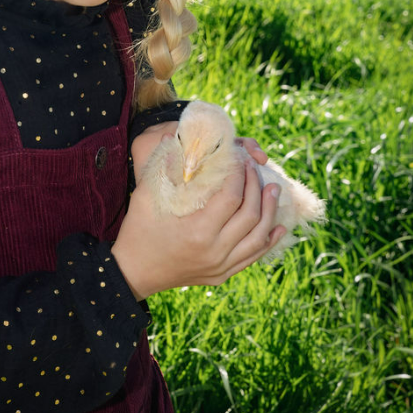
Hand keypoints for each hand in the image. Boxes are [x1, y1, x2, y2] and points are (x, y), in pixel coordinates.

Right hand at [113, 135, 285, 300]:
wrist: (133, 271)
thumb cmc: (137, 229)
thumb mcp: (145, 195)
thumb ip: (163, 165)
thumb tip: (177, 137)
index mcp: (197, 231)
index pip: (231, 197)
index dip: (239, 174)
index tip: (238, 158)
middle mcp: (214, 251)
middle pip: (251, 215)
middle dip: (257, 187)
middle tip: (255, 167)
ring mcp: (220, 267)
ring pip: (259, 238)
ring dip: (270, 211)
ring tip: (274, 188)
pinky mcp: (222, 275)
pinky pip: (253, 257)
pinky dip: (269, 240)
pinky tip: (279, 226)